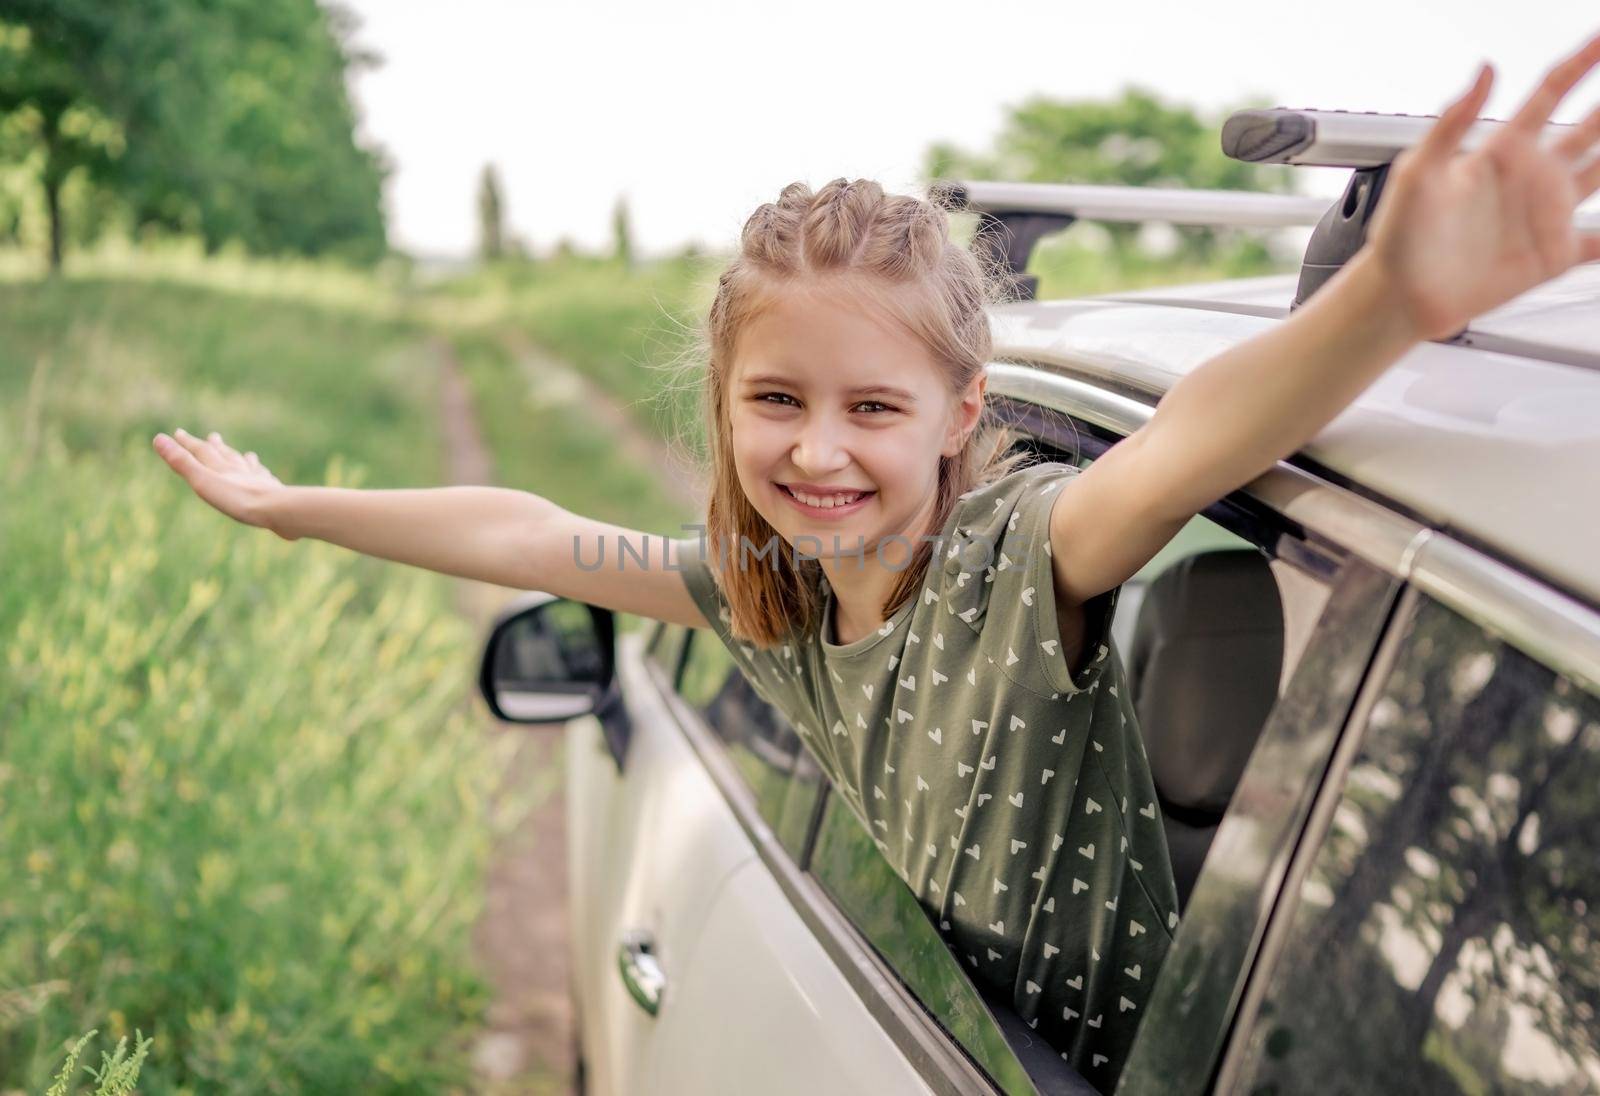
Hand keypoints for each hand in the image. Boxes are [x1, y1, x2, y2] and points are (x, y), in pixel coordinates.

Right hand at [152, 428, 295, 538]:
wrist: (278, 510)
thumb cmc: (238, 498)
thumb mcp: (203, 481)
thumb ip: (182, 462)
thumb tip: (158, 438)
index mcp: (222, 468)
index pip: (202, 451)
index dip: (188, 443)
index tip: (178, 433)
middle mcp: (241, 470)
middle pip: (227, 456)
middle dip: (217, 447)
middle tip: (214, 436)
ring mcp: (260, 481)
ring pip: (249, 467)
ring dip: (243, 460)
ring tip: (246, 455)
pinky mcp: (275, 494)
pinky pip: (268, 481)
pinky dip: (264, 475)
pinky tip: (268, 477)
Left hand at [1364, 31, 1599, 340]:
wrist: (1398, 296)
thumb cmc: (1399, 235)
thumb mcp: (1417, 171)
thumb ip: (1453, 121)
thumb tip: (1485, 69)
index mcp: (1500, 150)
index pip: (1551, 94)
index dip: (1580, 64)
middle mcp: (1527, 178)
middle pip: (1588, 130)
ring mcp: (1542, 216)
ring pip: (1599, 175)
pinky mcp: (1549, 257)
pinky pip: (1595, 244)